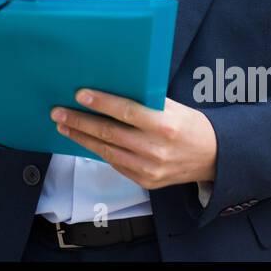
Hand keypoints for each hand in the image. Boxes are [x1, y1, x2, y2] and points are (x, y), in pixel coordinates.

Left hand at [51, 90, 217, 189]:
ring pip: (107, 151)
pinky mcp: (145, 181)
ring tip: (64, 126)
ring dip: (82, 137)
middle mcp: (155, 149)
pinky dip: (98, 151)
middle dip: (79, 122)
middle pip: (109, 133)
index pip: (126, 111)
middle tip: (58, 112)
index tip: (79, 95)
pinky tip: (85, 140)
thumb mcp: (172, 107)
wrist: (212, 157)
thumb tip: (109, 88)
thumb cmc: (189, 125)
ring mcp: (149, 169)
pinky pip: (115, 163)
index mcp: (164, 125)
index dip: (100, 103)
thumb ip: (144, 101)